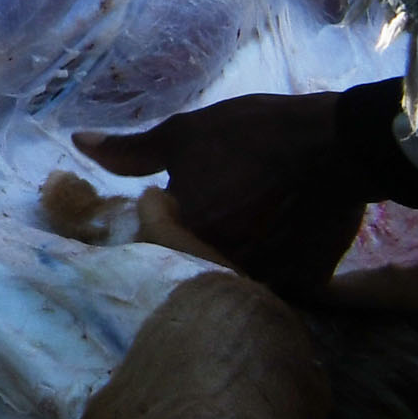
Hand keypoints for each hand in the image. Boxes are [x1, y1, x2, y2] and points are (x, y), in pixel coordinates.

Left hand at [77, 95, 371, 297]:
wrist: (339, 144)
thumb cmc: (252, 135)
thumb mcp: (184, 134)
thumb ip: (132, 151)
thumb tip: (78, 144)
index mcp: (184, 236)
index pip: (158, 243)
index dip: (167, 220)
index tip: (186, 198)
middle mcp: (221, 267)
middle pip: (197, 265)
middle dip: (201, 244)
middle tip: (227, 206)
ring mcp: (267, 280)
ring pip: (238, 276)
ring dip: (238, 257)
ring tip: (256, 221)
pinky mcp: (306, 284)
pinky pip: (280, 283)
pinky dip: (277, 264)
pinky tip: (283, 235)